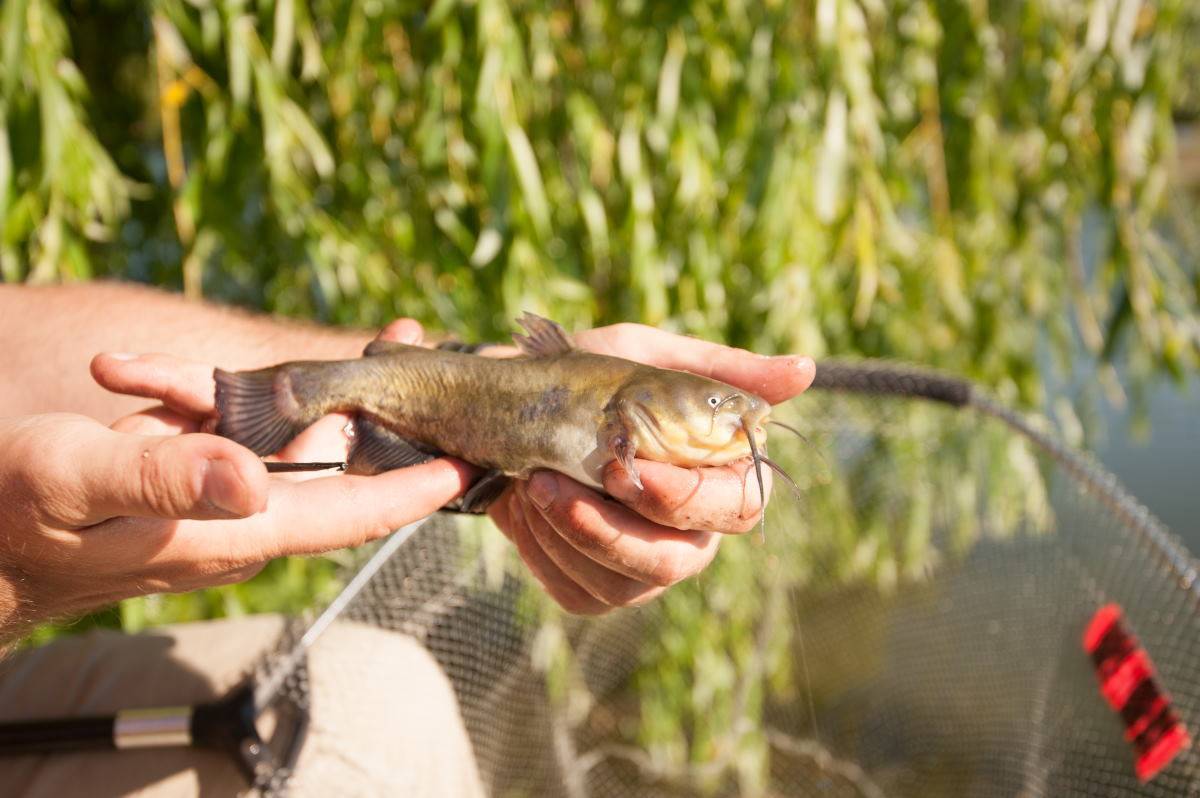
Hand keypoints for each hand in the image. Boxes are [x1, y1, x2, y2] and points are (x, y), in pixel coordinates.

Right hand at [0, 320, 473, 640]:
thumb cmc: (12, 519)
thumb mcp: (77, 485)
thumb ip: (164, 481)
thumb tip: (255, 484)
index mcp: (229, 530)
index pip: (346, 515)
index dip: (413, 492)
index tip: (471, 464)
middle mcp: (236, 514)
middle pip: (339, 466)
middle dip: (393, 415)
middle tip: (436, 358)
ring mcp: (213, 491)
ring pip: (297, 437)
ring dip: (339, 389)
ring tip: (394, 337)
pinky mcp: (185, 468)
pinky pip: (241, 423)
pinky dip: (255, 385)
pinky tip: (273, 353)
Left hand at [488, 324, 813, 614]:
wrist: (506, 408)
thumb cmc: (586, 378)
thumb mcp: (646, 357)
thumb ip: (720, 369)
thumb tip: (805, 370)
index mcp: (718, 478)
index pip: (740, 507)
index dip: (687, 497)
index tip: (625, 466)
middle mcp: (691, 533)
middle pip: (678, 562)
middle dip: (610, 529)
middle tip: (551, 482)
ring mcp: (644, 570)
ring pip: (624, 584)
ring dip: (566, 533)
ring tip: (532, 482)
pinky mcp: (596, 590)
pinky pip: (579, 594)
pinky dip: (544, 551)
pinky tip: (525, 509)